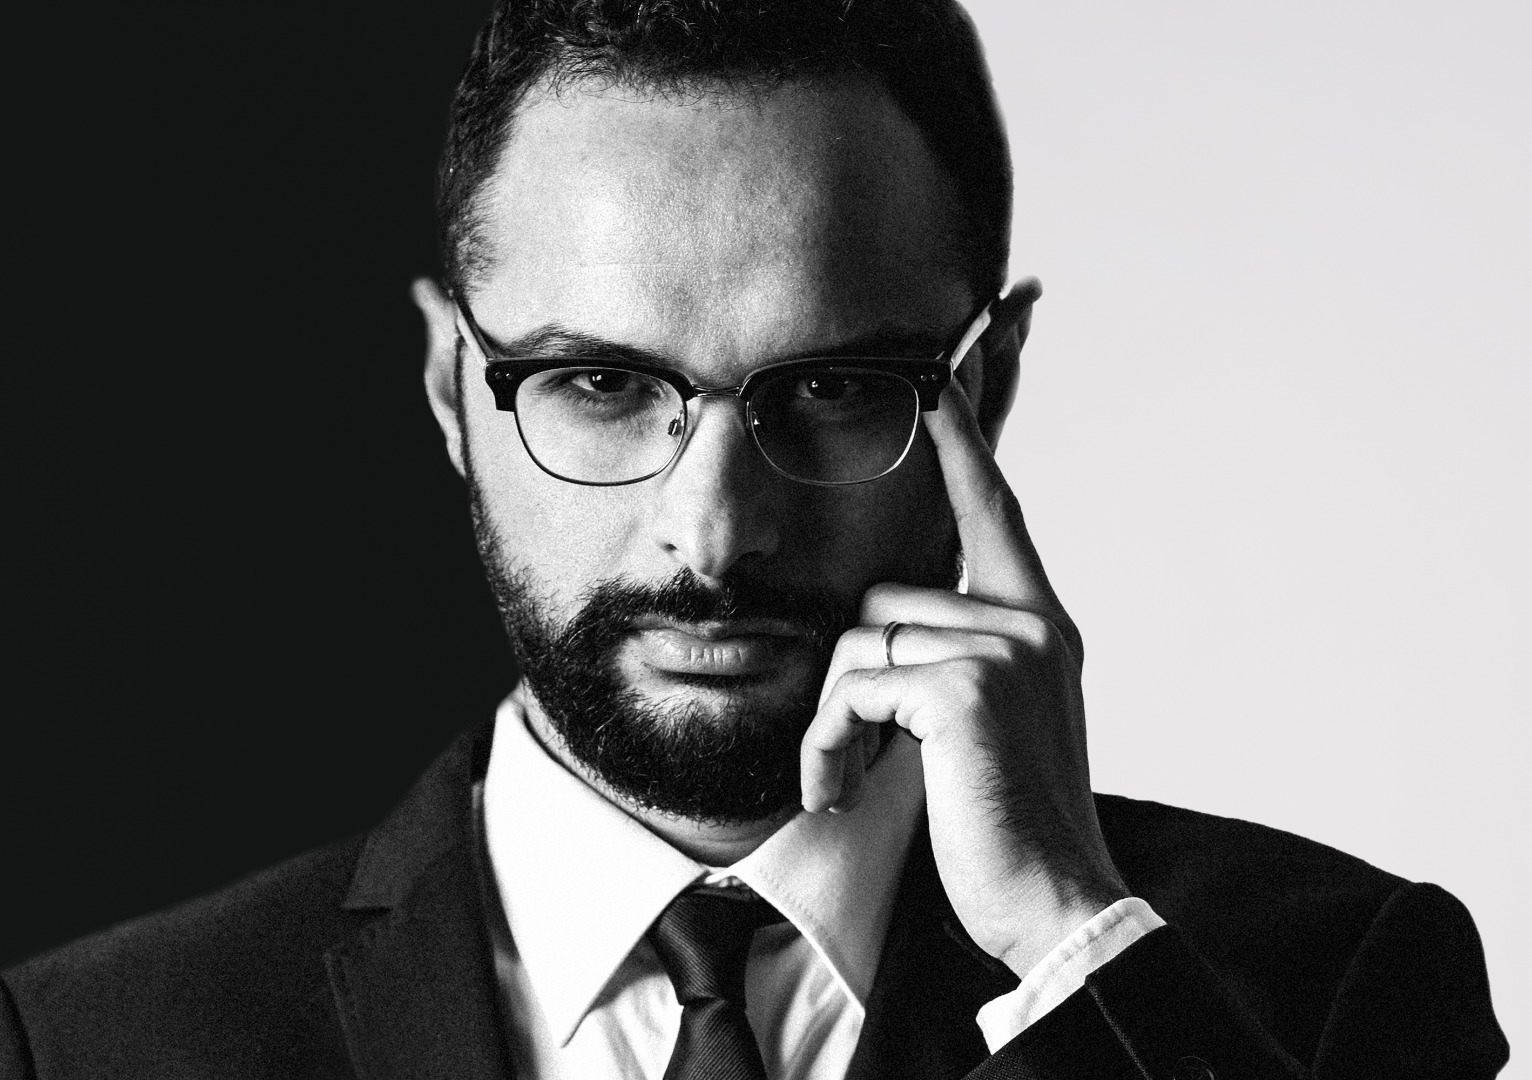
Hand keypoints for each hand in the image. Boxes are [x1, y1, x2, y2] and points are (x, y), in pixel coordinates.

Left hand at [800, 302, 1127, 977]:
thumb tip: (882, 635)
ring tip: (852, 779)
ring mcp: (1003, 651)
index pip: (994, 510)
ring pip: (856, 644)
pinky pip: (852, 685)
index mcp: (1039, 625)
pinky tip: (844, 788)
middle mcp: (1030, 624)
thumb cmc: (1007, 827)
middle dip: (851, 682)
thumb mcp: (989, 728)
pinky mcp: (965, 688)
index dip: (963, 439)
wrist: (1055, 906)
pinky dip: (830, 742)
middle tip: (860, 756)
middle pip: (881, 599)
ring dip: (834, 722)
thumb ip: (955, 663)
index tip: (940, 371)